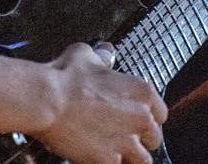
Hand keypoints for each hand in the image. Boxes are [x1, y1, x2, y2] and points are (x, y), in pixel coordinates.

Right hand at [31, 42, 167, 163]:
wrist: (47, 101)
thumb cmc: (65, 78)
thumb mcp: (86, 56)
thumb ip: (102, 58)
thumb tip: (105, 54)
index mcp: (141, 91)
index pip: (161, 112)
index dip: (148, 116)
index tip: (136, 118)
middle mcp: (140, 118)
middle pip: (154, 138)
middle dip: (141, 139)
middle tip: (124, 137)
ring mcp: (126, 142)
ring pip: (142, 160)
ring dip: (131, 157)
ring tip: (116, 154)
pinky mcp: (108, 160)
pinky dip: (110, 163)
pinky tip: (99, 158)